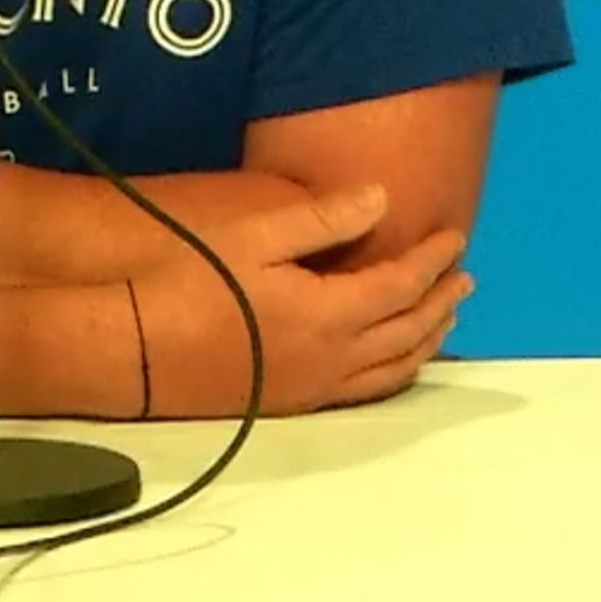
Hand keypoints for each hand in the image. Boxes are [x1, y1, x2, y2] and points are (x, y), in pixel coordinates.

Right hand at [133, 184, 469, 417]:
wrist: (137, 350)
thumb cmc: (192, 284)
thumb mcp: (256, 236)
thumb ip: (322, 220)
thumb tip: (382, 199)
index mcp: (331, 314)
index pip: (402, 284)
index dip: (433, 259)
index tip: (455, 236)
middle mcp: (334, 359)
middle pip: (409, 331)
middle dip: (440, 302)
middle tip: (463, 278)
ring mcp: (314, 387)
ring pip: (393, 370)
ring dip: (425, 341)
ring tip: (442, 319)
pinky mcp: (292, 402)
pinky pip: (365, 392)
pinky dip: (396, 372)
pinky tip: (392, 360)